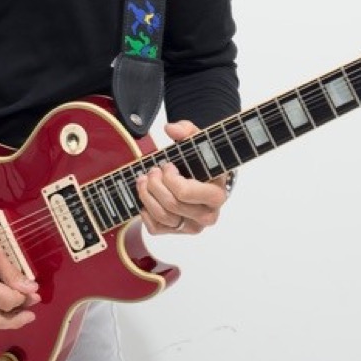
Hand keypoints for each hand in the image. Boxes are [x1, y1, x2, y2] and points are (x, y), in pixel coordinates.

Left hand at [136, 119, 228, 235]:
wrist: (204, 178)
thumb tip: (171, 129)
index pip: (185, 193)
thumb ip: (186, 130)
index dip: (169, 178)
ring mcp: (192, 226)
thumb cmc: (202, 161)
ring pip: (163, 217)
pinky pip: (156, 229)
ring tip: (143, 180)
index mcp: (216, 195)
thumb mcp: (198, 141)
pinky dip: (146, 213)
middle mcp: (207, 215)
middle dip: (155, 184)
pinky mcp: (178, 231)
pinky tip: (146, 198)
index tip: (167, 165)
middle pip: (172, 205)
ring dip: (147, 196)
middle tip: (152, 170)